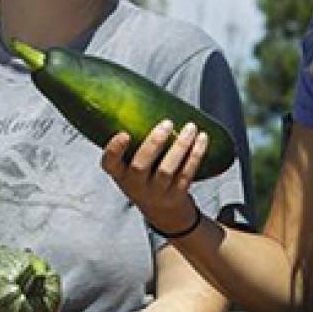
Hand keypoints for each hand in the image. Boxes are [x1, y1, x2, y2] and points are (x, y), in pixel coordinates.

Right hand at [100, 120, 206, 235]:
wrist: (163, 213)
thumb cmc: (145, 178)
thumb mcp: (131, 166)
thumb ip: (135, 143)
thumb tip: (146, 98)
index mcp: (120, 175)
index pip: (109, 164)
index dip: (114, 150)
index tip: (124, 133)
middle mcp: (135, 186)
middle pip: (141, 166)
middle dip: (154, 143)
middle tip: (167, 123)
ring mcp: (157, 193)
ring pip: (167, 170)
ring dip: (180, 147)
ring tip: (190, 127)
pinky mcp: (177, 195)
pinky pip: (187, 174)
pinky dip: (196, 155)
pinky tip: (202, 139)